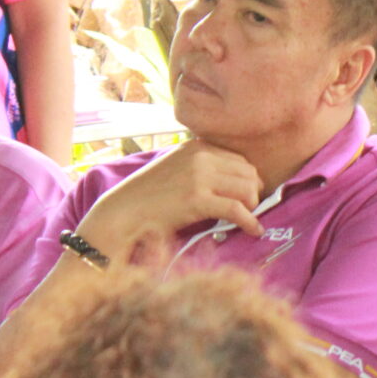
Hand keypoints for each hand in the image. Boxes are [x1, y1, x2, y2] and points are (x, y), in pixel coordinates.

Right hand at [75, 139, 263, 265]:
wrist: (123, 212)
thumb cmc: (149, 196)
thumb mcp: (177, 169)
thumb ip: (202, 168)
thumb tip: (236, 182)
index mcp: (197, 147)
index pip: (240, 160)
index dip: (249, 180)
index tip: (248, 196)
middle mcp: (200, 156)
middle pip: (249, 173)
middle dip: (253, 194)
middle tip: (248, 210)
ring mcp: (199, 176)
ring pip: (248, 189)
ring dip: (251, 207)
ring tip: (246, 219)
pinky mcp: (197, 199)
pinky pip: (237, 209)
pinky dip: (249, 222)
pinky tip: (253, 230)